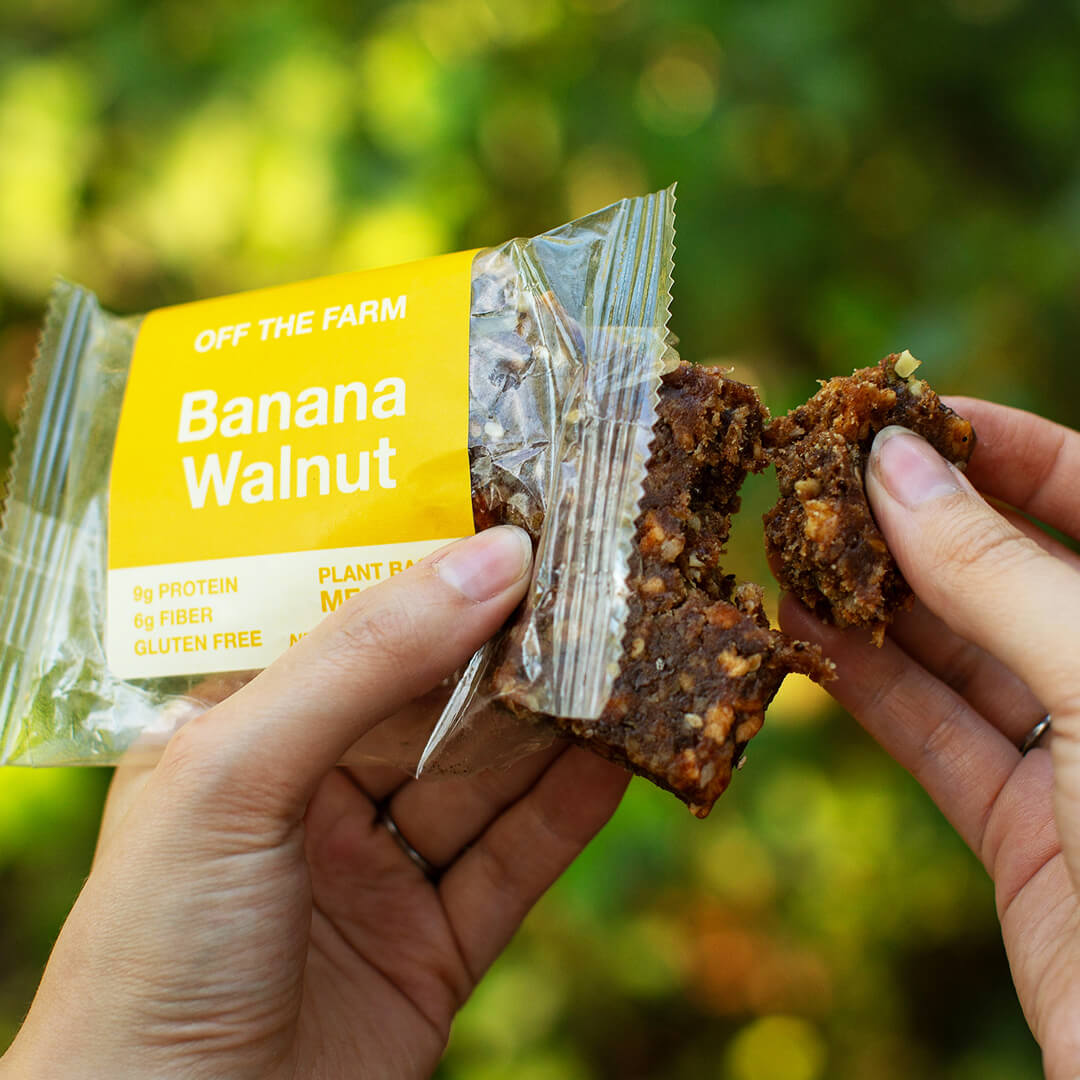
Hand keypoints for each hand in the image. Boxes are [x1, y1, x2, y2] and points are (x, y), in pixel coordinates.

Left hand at [1, 525, 627, 1079]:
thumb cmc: (155, 956)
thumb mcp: (238, 775)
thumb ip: (365, 660)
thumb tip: (493, 559)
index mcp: (239, 732)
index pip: (342, 619)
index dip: (423, 563)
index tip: (508, 509)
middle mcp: (309, 790)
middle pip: (432, 693)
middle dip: (508, 639)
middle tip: (592, 571)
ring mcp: (373, 870)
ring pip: (484, 774)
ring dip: (554, 719)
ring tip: (627, 647)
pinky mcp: (431, 946)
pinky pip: (515, 862)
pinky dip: (570, 810)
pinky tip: (622, 755)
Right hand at [779, 400, 1079, 1077]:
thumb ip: (993, 571)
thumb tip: (892, 464)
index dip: (1005, 445)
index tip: (903, 416)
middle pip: (1012, 570)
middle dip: (914, 524)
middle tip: (817, 485)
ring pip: (961, 654)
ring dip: (871, 606)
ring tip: (788, 554)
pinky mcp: (1026, 831)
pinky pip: (935, 735)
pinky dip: (866, 688)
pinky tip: (802, 640)